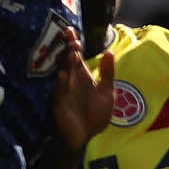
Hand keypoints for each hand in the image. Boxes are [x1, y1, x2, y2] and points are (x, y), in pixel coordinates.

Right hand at [50, 33, 116, 149]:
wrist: (86, 138)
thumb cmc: (95, 115)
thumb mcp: (107, 92)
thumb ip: (108, 73)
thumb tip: (109, 52)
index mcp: (81, 77)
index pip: (77, 56)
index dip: (74, 44)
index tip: (72, 30)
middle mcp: (71, 81)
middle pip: (68, 61)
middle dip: (68, 49)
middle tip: (68, 35)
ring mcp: (64, 92)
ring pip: (64, 74)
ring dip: (66, 64)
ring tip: (71, 52)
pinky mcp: (59, 105)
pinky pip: (59, 93)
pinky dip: (61, 85)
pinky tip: (63, 75)